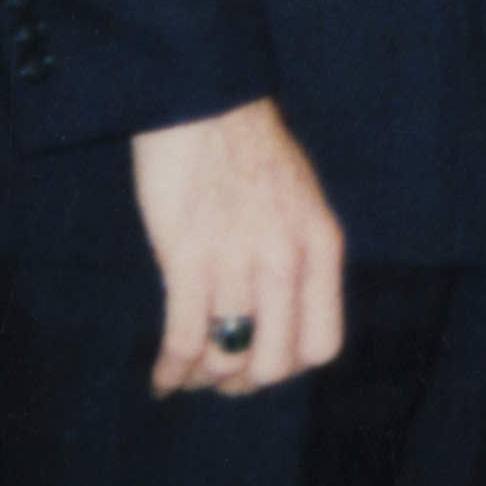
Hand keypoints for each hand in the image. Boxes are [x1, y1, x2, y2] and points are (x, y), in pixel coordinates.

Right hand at [132, 98, 345, 398]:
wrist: (204, 103)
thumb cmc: (248, 148)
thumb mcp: (301, 201)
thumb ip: (300, 255)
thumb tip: (281, 314)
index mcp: (322, 246)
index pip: (323, 343)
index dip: (291, 365)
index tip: (264, 362)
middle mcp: (288, 259)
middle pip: (276, 363)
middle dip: (246, 382)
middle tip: (222, 377)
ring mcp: (239, 260)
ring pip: (228, 356)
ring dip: (205, 377)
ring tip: (188, 375)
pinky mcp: (188, 256)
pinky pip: (185, 338)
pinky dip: (172, 369)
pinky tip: (162, 378)